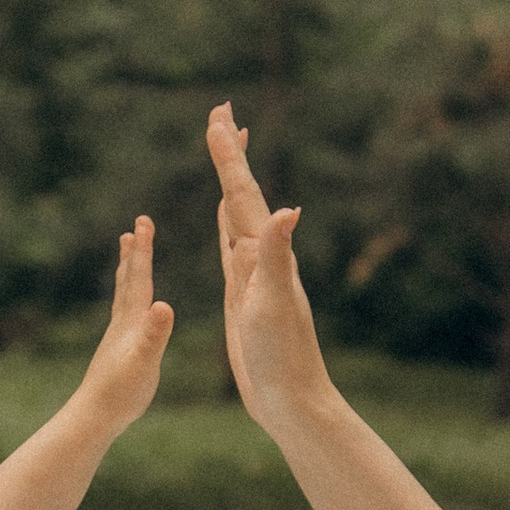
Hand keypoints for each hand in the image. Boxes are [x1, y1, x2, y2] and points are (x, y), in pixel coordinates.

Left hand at [73, 215, 175, 439]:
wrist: (95, 416)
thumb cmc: (121, 392)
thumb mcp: (144, 363)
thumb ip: (154, 335)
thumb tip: (163, 305)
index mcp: (131, 321)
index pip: (139, 278)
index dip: (143, 250)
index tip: (143, 220)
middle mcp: (122, 323)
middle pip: (129, 279)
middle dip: (135, 252)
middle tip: (136, 226)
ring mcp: (118, 336)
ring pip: (123, 295)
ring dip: (127, 271)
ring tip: (127, 253)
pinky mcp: (119, 350)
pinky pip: (125, 314)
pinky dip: (128, 299)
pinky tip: (131, 306)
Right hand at [207, 101, 329, 426]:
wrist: (291, 400)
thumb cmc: (283, 356)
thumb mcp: (274, 303)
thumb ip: (276, 256)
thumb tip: (286, 210)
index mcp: (264, 255)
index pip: (243, 194)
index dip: (229, 155)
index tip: (219, 115)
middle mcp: (261, 257)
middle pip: (241, 192)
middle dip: (230, 152)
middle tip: (222, 110)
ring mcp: (251, 275)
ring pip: (236, 214)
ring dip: (230, 180)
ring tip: (226, 148)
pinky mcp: (241, 295)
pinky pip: (230, 246)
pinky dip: (226, 224)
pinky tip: (224, 216)